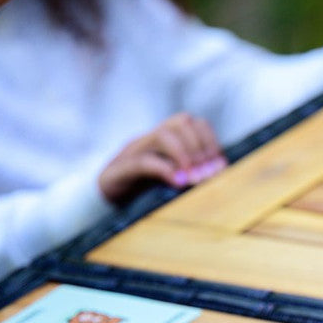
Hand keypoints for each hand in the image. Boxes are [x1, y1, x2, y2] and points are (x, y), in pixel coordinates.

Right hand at [97, 113, 225, 204]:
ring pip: (162, 135)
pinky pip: (142, 162)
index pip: (192, 122)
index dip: (210, 139)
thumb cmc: (141, 192)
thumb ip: (190, 175)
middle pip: (180, 121)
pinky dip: (164, 170)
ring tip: (195, 177)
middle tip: (208, 172)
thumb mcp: (170, 182)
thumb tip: (218, 177)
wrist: (102, 201)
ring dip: (185, 155)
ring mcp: (133, 152)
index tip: (220, 164)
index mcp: (164, 139)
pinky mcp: (119, 170)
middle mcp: (149, 140)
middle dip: (200, 146)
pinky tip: (178, 183)